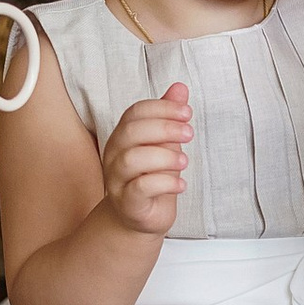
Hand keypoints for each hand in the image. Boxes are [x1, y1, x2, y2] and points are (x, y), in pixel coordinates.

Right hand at [101, 84, 191, 234]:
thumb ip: (168, 117)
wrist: (139, 217)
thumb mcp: (164, 143)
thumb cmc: (152, 176)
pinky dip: (165, 183)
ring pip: (132, 159)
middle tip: (189, 133)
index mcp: (122, 136)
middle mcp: (113, 155)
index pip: (135, 112)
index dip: (162, 108)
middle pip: (131, 132)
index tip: (187, 113)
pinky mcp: (126, 203)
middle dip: (164, 128)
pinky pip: (141, 188)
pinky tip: (181, 184)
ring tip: (184, 161)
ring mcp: (116, 180)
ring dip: (164, 156)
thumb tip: (180, 87)